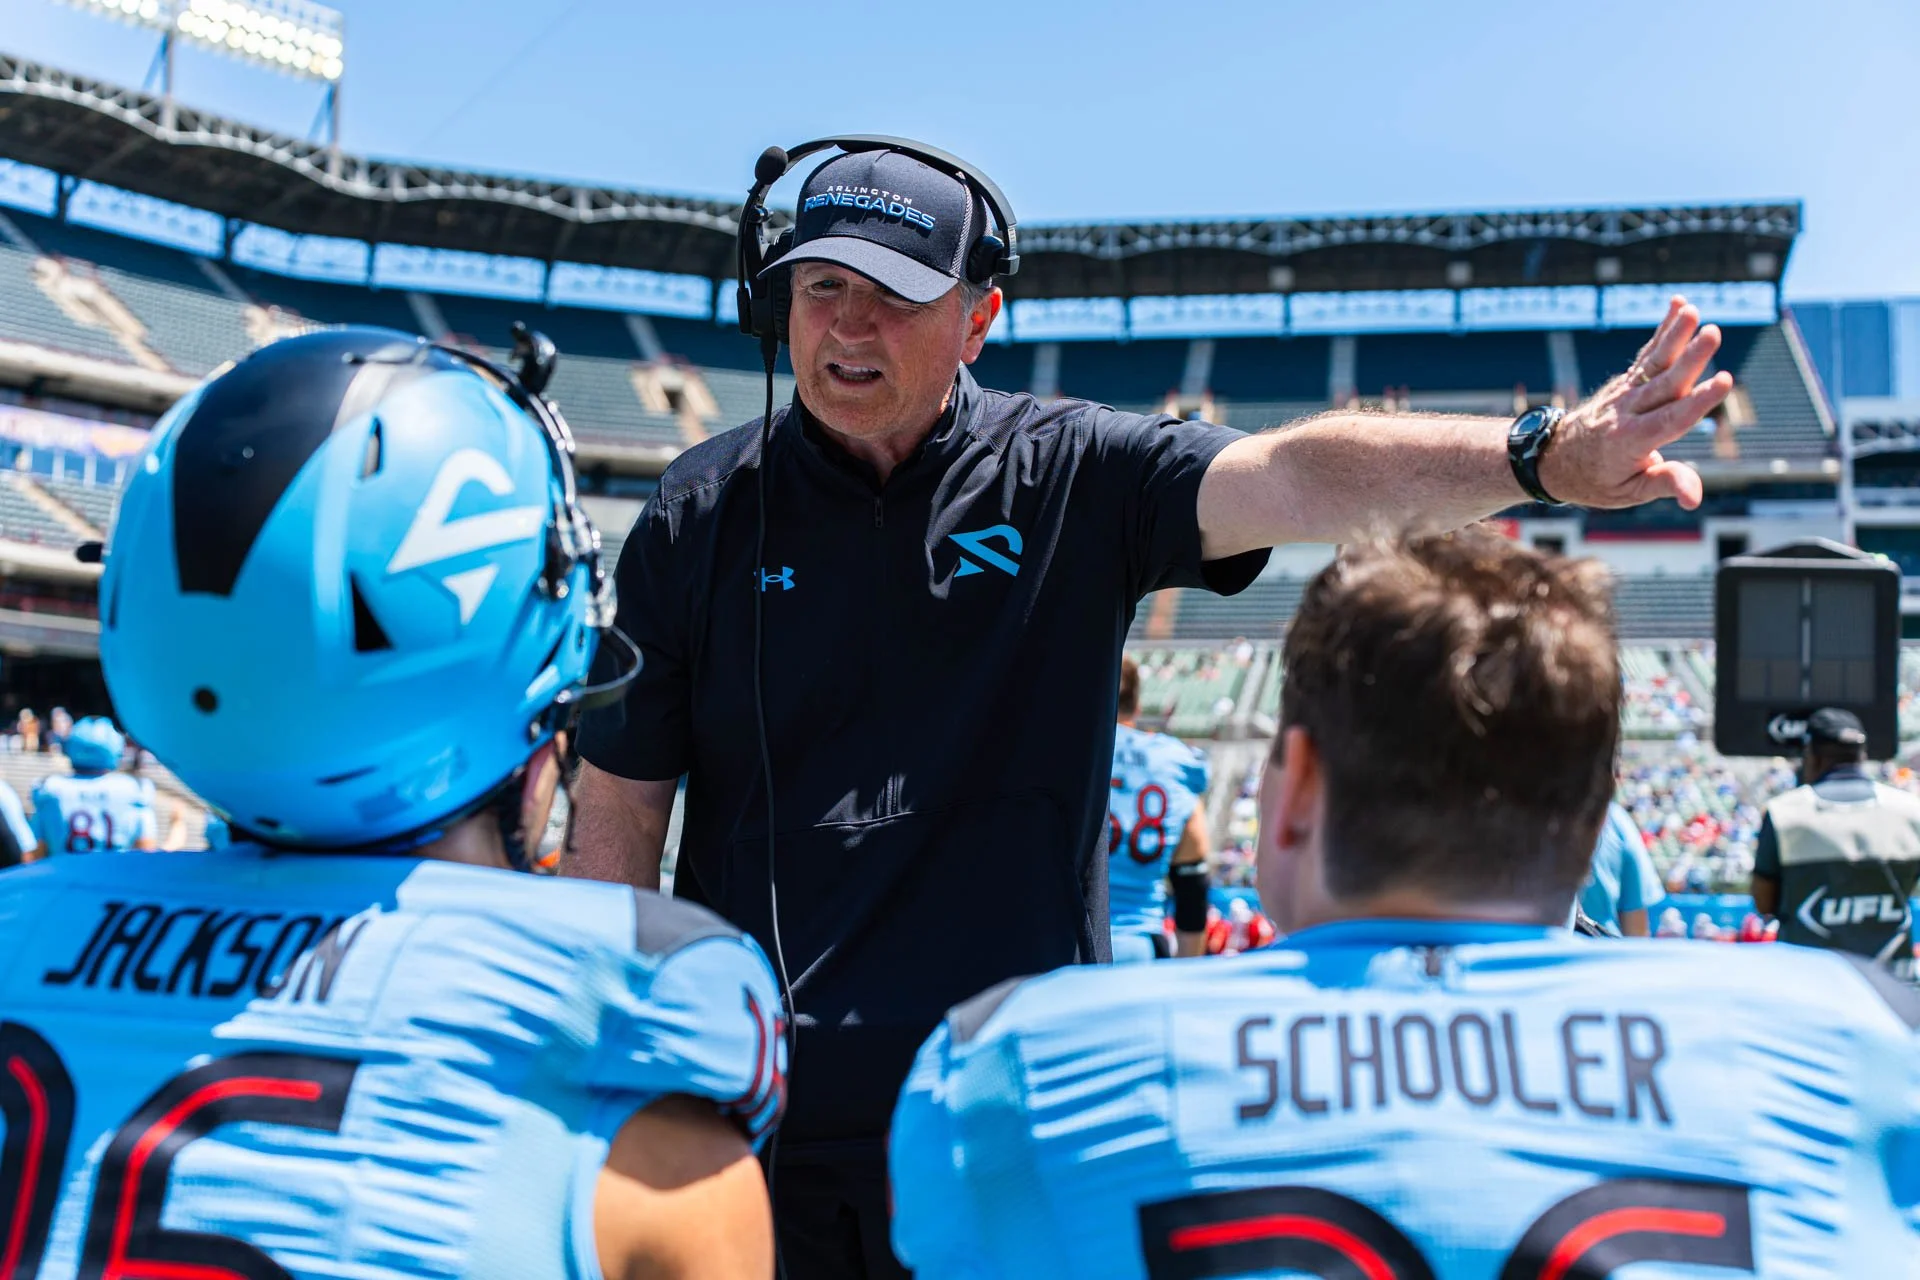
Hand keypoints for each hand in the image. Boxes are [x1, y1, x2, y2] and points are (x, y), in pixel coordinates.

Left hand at [1537, 297, 1731, 509]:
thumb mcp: (1628, 493)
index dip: (1699, 401)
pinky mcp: (1625, 382)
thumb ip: (1664, 484)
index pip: (1669, 420)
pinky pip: (1646, 355)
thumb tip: (1695, 498)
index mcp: (1630, 442)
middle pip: (1663, 383)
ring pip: (1653, 363)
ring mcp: (1624, 393)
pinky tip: (1678, 304)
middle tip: (1713, 332)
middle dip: (1690, 358)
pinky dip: (1661, 330)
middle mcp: (1627, 412)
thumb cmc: (1597, 480)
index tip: (1724, 380)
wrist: (1554, 459)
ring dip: (1673, 335)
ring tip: (1691, 310)